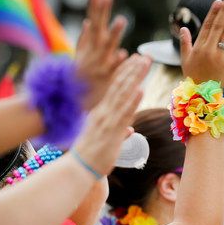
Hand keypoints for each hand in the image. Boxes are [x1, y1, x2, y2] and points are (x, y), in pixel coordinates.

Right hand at [69, 55, 147, 177]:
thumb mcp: (108, 139)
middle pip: (120, 86)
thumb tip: (130, 129)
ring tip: (144, 64)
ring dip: (134, 78)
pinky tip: (140, 89)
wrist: (78, 168)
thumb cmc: (92, 156)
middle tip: (145, 56)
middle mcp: (103, 112)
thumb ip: (120, 131)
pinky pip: (123, 113)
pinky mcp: (111, 131)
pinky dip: (132, 101)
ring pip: (123, 94)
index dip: (125, 73)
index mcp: (101, 112)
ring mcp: (107, 120)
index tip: (135, 61)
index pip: (114, 88)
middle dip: (133, 70)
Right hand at [75, 0, 128, 109]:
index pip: (93, 22)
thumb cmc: (79, 76)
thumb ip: (85, 38)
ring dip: (114, 33)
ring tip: (122, 19)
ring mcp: (99, 63)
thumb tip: (87, 21)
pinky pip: (113, 68)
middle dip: (102, 12)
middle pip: (98, 28)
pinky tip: (124, 54)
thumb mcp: (81, 54)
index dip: (96, 8)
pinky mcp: (105, 77)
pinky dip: (117, 61)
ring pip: (108, 46)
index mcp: (90, 45)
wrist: (73, 100)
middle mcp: (94, 51)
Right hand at [178, 0, 223, 85]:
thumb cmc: (194, 76)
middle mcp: (209, 50)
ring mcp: (221, 56)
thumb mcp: (186, 60)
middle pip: (219, 26)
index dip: (213, 13)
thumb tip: (183, 28)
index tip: (218, 1)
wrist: (204, 95)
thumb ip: (185, 43)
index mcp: (199, 47)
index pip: (208, 25)